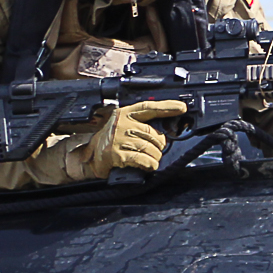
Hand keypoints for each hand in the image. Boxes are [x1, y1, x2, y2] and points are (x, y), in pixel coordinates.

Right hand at [68, 99, 185, 179]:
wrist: (91, 158)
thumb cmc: (112, 142)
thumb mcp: (124, 126)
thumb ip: (141, 124)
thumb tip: (168, 129)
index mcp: (125, 114)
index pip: (149, 107)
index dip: (166, 107)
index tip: (182, 108)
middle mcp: (122, 125)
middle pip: (155, 134)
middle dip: (160, 145)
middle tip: (155, 150)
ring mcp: (119, 139)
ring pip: (151, 148)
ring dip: (155, 156)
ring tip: (150, 158)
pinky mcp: (117, 155)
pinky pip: (143, 159)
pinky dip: (150, 164)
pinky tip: (149, 165)